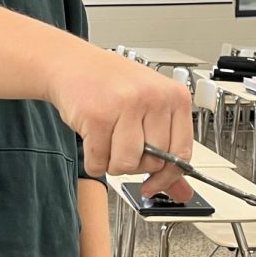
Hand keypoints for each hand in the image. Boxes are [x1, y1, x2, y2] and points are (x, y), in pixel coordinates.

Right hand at [47, 47, 193, 199]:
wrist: (72, 64)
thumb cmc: (112, 85)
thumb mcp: (149, 109)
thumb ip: (167, 152)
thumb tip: (183, 192)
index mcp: (175, 97)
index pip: (181, 153)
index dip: (166, 176)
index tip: (152, 183)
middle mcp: (154, 98)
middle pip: (152, 162)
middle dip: (133, 164)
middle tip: (121, 145)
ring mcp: (126, 105)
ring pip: (126, 165)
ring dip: (111, 163)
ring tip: (107, 141)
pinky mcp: (97, 115)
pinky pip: (99, 162)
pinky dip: (93, 160)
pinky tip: (92, 139)